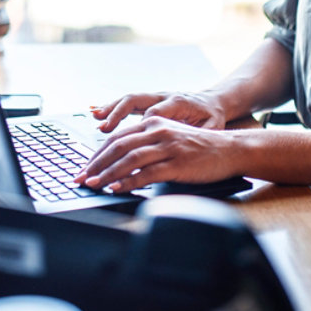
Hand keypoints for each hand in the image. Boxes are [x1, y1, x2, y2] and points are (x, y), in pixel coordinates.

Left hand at [74, 116, 238, 192]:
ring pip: (130, 159)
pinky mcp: (178, 163)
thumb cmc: (198, 148)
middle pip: (118, 146)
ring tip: (94, 184)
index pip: (117, 138)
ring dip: (107, 173)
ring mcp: (168, 147)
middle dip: (95, 164)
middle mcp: (158, 130)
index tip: (84, 168)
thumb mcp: (169, 138)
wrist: (229, 150)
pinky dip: (130, 181)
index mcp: (153, 122)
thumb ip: (146, 145)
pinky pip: (148, 173)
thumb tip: (118, 163)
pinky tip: (118, 188)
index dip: (97, 154)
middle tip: (81, 178)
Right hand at [91, 91, 226, 132]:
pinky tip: (95, 112)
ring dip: (110, 108)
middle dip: (117, 113)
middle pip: (136, 100)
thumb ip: (200, 133)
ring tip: (95, 118)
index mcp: (178, 102)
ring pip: (128, 99)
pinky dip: (111, 107)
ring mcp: (154, 97)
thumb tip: (188, 141)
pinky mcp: (148, 101)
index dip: (141, 126)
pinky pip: (126, 103)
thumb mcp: (212, 126)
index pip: (155, 113)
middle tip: (103, 128)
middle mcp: (162, 96)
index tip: (131, 143)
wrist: (212, 103)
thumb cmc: (211, 118)